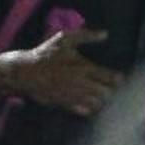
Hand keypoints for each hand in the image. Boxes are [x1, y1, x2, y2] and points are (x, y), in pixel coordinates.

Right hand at [0, 31, 120, 115]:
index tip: (119, 77)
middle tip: (111, 87)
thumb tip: (105, 34)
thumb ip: (86, 36)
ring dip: (102, 100)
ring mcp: (75, 96)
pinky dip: (90, 108)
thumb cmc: (46, 54)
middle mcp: (82, 84)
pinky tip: (90, 104)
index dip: (118, 78)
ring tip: (102, 95)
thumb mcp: (65, 39)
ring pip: (98, 103)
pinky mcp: (66, 104)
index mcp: (85, 68)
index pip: (110, 77)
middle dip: (111, 90)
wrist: (26, 72)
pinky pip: (85, 111)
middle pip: (107, 93)